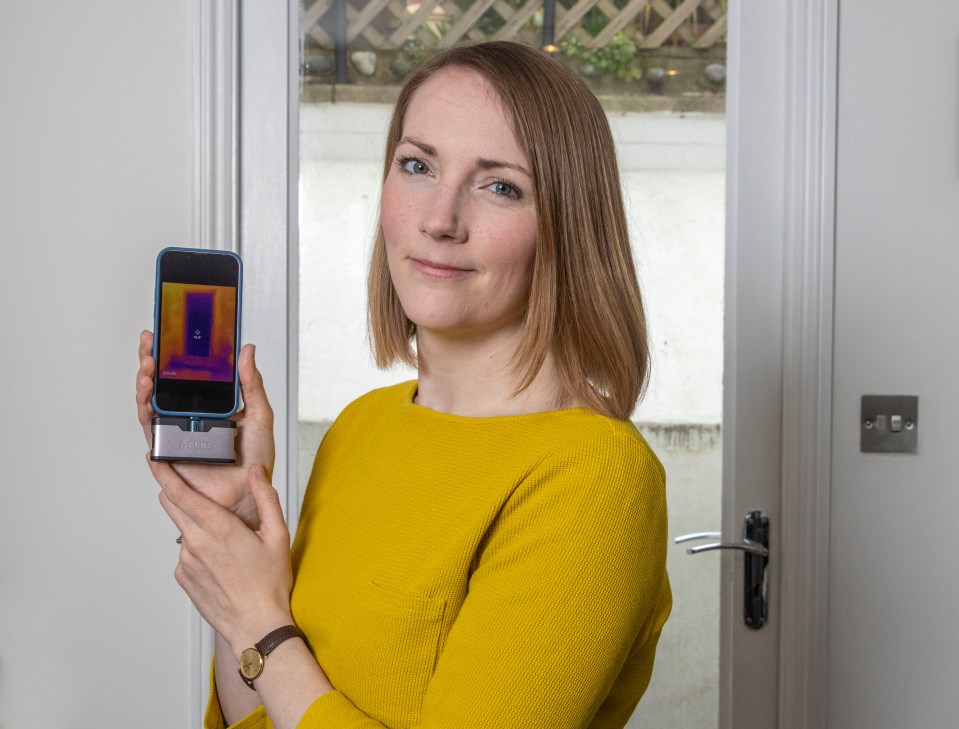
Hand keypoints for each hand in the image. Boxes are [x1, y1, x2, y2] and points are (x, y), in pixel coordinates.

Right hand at [137, 330, 274, 528]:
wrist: (247, 495)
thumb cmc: (256, 461)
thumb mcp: (260, 414)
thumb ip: (251, 383)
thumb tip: (247, 350)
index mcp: (212, 405)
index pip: (190, 374)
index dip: (179, 353)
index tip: (173, 331)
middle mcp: (190, 416)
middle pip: (165, 383)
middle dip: (153, 359)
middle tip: (150, 340)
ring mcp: (177, 432)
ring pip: (153, 401)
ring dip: (145, 379)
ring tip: (147, 363)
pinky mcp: (168, 449)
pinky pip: (151, 426)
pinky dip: (145, 407)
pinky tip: (146, 390)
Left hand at [157, 463, 294, 654]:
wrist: (256, 626)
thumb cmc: (269, 584)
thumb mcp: (278, 536)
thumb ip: (266, 499)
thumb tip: (256, 473)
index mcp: (218, 528)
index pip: (180, 493)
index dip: (164, 472)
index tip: (154, 457)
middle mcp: (196, 543)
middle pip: (173, 506)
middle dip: (177, 491)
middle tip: (193, 486)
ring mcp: (185, 562)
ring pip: (183, 529)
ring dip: (196, 523)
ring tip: (227, 541)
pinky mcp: (183, 577)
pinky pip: (186, 552)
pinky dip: (199, 547)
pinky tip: (222, 561)